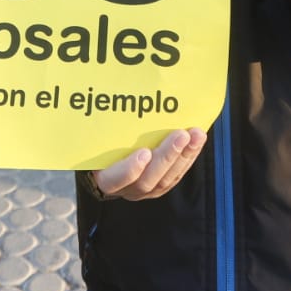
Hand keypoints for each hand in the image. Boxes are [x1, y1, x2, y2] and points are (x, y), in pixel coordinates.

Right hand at [89, 128, 206, 200]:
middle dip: (167, 157)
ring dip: (184, 156)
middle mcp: (125, 188)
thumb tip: (109, 100)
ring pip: (166, 179)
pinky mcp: (160, 186)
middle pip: (147, 180)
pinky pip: (176, 175)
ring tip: (196, 135)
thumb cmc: (102, 145)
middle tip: (181, 135)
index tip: (144, 152)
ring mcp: (144, 190)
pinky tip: (196, 141)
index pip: (115, 179)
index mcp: (105, 177)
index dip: (129, 169)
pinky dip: (188, 157)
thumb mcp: (94, 139)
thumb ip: (100, 129)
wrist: (108, 162)